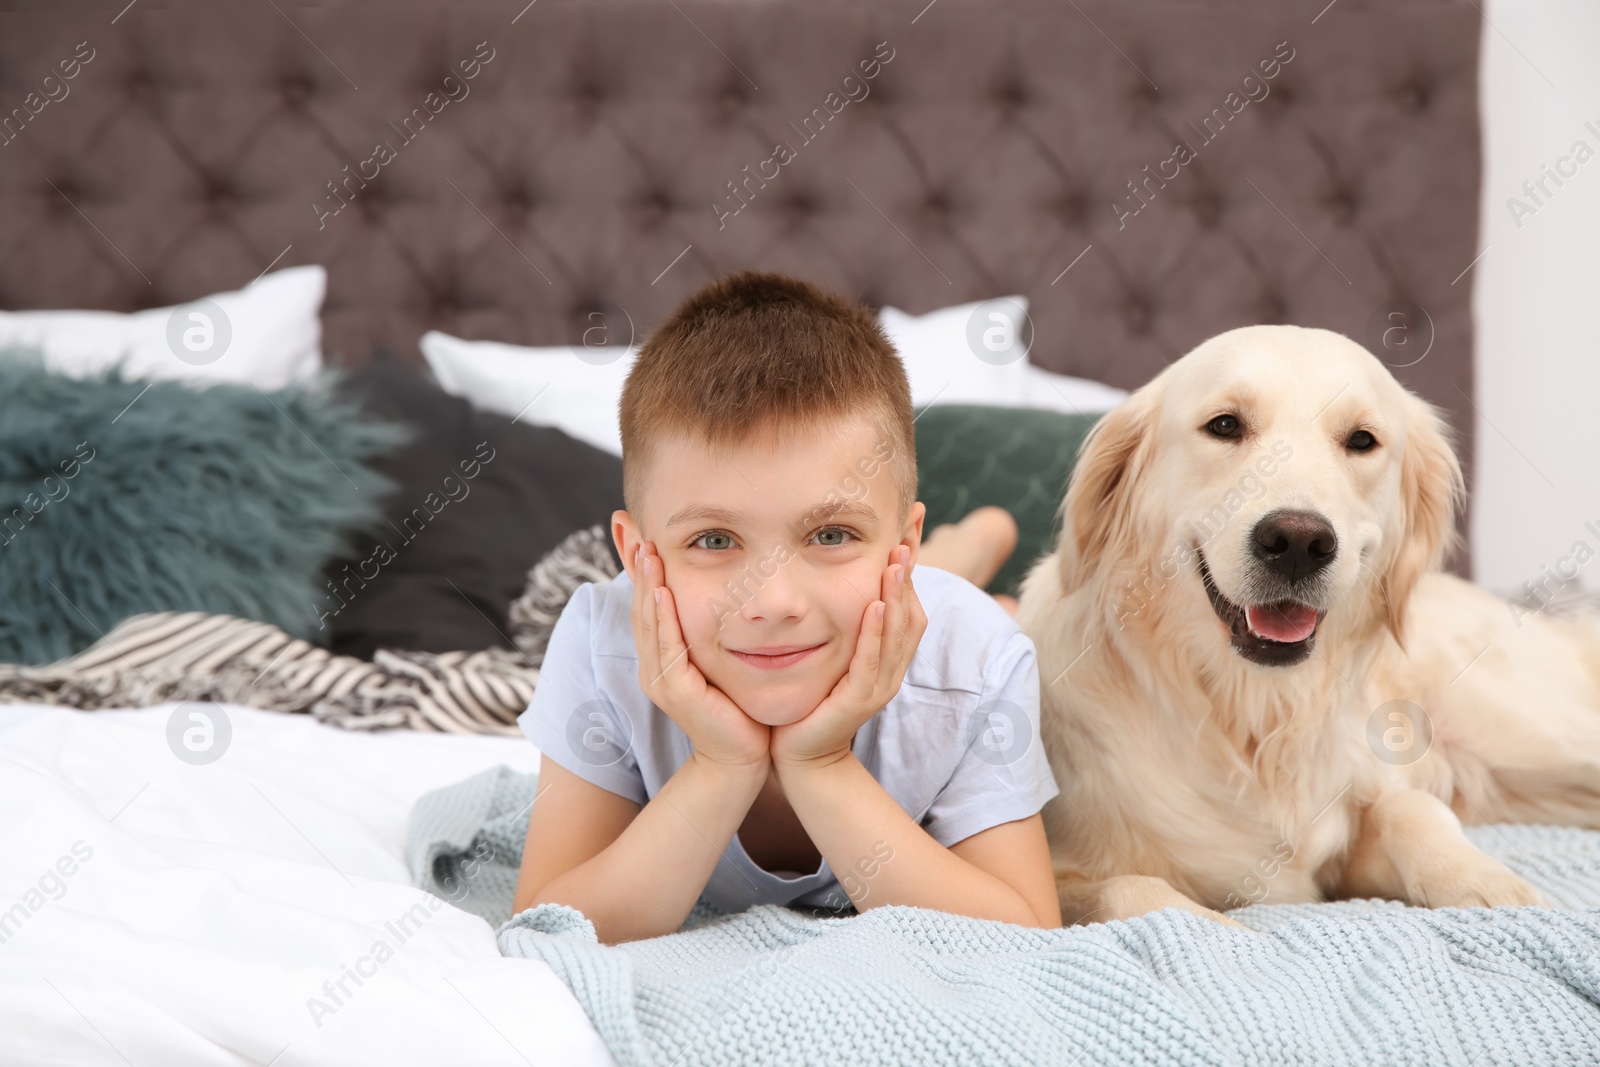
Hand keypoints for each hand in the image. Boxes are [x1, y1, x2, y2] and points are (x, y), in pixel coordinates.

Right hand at [630, 541, 770, 770]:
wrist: (742, 757)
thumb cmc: (737, 708)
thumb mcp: (721, 661)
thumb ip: (714, 632)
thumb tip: (723, 597)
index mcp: (662, 658)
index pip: (647, 605)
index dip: (641, 571)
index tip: (639, 535)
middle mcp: (654, 666)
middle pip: (641, 608)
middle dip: (637, 569)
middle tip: (634, 531)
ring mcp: (660, 680)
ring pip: (649, 623)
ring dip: (646, 585)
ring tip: (646, 552)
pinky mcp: (675, 692)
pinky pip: (667, 647)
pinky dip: (663, 618)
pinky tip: (662, 592)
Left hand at [771, 545, 926, 770]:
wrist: (803, 756)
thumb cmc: (815, 700)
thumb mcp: (836, 656)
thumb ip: (846, 627)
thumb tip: (841, 584)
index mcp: (889, 656)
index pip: (910, 604)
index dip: (911, 568)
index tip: (909, 528)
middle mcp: (892, 668)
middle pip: (911, 612)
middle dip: (909, 572)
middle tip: (908, 532)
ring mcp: (879, 685)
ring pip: (895, 633)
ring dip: (896, 595)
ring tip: (895, 560)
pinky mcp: (859, 700)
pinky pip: (870, 660)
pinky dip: (873, 632)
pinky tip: (872, 605)